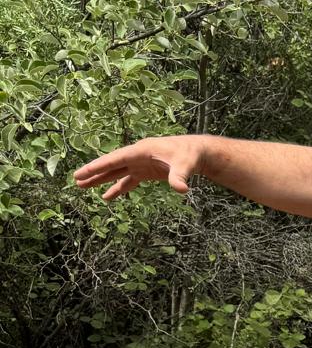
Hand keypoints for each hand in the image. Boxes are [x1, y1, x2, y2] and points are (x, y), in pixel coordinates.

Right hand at [73, 135, 207, 201]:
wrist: (198, 153)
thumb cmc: (190, 155)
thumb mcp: (185, 165)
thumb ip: (179, 176)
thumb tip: (181, 189)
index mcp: (141, 151)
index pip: (115, 159)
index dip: (98, 166)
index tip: (82, 172)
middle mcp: (137, 156)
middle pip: (111, 165)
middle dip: (94, 173)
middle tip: (76, 180)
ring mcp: (141, 164)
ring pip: (117, 172)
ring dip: (101, 180)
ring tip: (83, 187)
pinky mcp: (146, 172)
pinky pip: (128, 180)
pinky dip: (118, 188)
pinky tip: (108, 196)